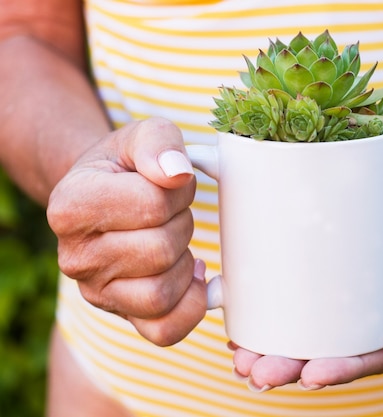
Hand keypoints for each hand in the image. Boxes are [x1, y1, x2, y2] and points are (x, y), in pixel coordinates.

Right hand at [47, 117, 207, 345]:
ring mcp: (96, 292)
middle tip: (172, 211)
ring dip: (184, 261)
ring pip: (162, 292)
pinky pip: (166, 330)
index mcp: (70, 206)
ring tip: (173, 238)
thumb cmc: (127, 167)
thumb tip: (177, 174)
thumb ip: (160, 142)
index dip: (179, 189)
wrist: (107, 196)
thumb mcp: (142, 136)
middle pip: (160, 249)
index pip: (152, 203)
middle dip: (182, 223)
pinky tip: (190, 274)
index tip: (169, 182)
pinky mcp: (122, 316)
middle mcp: (74, 257)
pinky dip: (191, 304)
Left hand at [229, 165, 382, 390]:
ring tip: (240, 359)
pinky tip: (239, 326)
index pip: (367, 358)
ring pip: (303, 336)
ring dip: (269, 352)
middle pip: (326, 354)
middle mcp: (363, 322)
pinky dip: (265, 319)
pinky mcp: (319, 280)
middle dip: (290, 368)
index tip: (309, 376)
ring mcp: (339, 303)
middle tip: (257, 372)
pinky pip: (292, 305)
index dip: (338, 372)